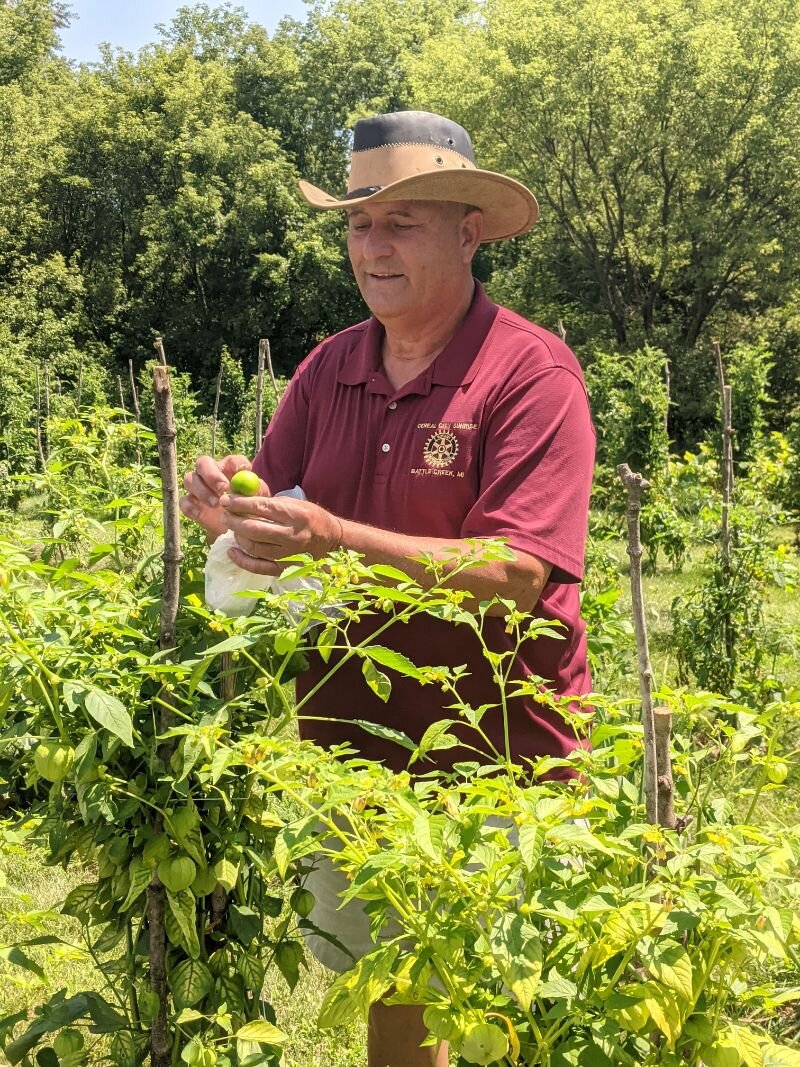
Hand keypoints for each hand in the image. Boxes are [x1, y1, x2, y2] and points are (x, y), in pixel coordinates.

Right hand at [180, 455, 267, 539]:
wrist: (234, 527)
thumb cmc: (246, 508)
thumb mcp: (257, 500)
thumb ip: (254, 492)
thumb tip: (249, 487)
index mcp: (230, 468)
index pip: (232, 461)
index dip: (236, 464)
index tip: (243, 472)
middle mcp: (210, 472)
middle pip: (203, 463)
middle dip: (212, 475)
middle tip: (222, 489)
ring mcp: (197, 486)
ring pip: (189, 480)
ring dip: (202, 491)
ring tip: (215, 504)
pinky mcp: (189, 502)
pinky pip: (184, 501)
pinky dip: (191, 507)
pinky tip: (200, 514)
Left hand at [221, 493, 342, 574]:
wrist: (332, 539)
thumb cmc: (310, 517)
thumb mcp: (294, 504)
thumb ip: (269, 503)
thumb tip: (240, 499)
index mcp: (295, 514)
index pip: (261, 508)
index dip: (240, 503)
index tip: (226, 500)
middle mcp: (292, 535)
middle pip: (253, 529)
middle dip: (234, 520)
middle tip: (224, 514)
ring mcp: (288, 554)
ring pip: (253, 547)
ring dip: (237, 536)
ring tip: (231, 528)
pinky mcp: (285, 568)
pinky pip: (258, 567)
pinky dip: (242, 560)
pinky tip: (232, 551)